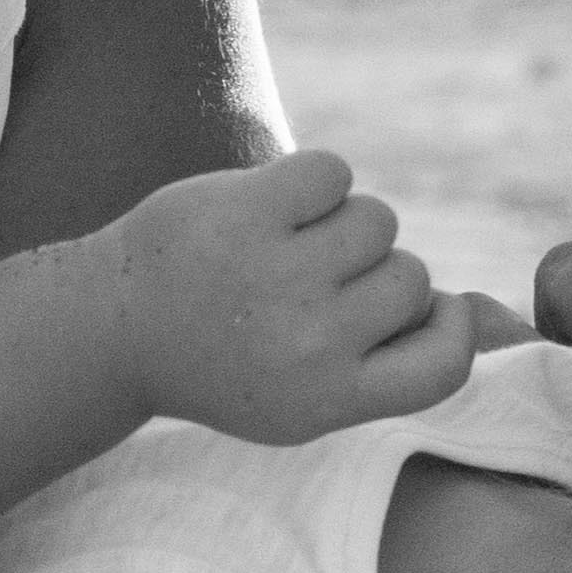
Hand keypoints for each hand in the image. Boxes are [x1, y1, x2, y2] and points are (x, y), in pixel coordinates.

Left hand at [110, 149, 476, 444]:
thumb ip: (380, 367)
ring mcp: (279, 276)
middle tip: (309, 283)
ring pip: (377, 221)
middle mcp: (310, 345)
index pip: (444, 366)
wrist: (109, 329)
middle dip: (374, 272)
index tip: (432, 310)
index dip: (454, 329)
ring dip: (342, 223)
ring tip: (285, 246)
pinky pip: (334, 171)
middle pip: (412, 279)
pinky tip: (270, 208)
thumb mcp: (300, 400)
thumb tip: (462, 306)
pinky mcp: (249, 212)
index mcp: (328, 401)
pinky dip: (311, 180)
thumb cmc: (222, 360)